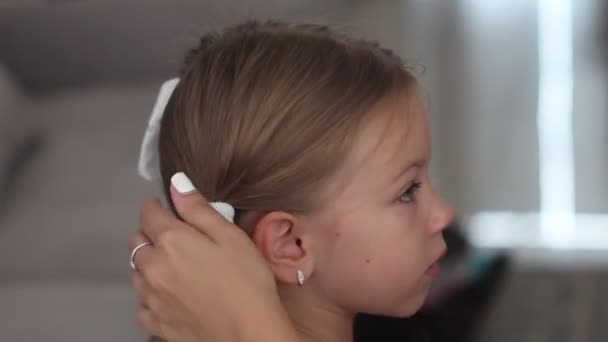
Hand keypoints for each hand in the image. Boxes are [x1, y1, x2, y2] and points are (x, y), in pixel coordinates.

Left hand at [128, 173, 296, 340]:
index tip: (166, 207)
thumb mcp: (230, 236)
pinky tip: (170, 294)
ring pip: (136, 272)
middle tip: (176, 238)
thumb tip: (176, 182)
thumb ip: (198, 209)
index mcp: (171, 241)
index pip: (149, 214)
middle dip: (151, 233)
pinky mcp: (155, 323)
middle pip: (137, 241)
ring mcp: (151, 298)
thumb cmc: (247, 281)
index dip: (157, 207)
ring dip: (148, 263)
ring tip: (175, 267)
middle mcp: (152, 267)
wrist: (249, 334)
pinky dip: (151, 294)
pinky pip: (141, 302)